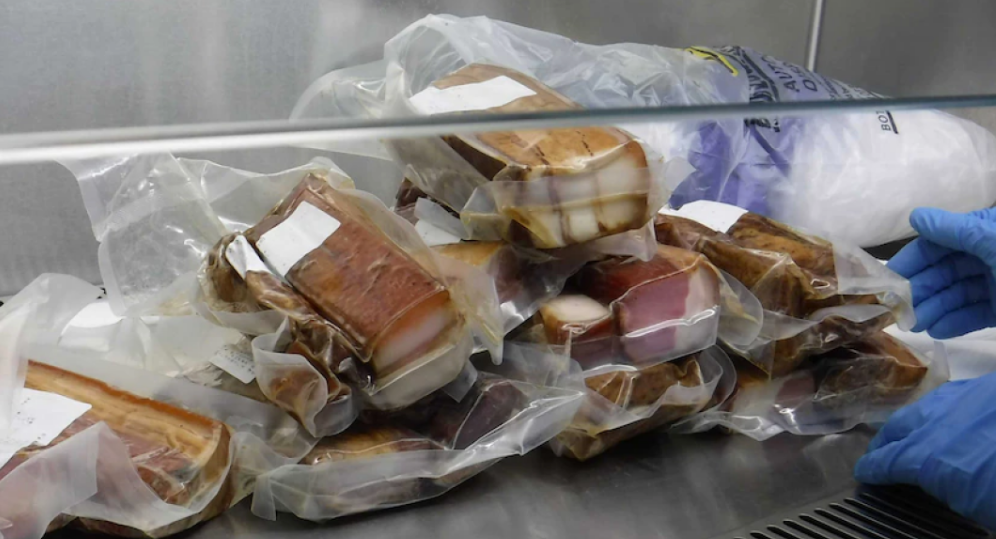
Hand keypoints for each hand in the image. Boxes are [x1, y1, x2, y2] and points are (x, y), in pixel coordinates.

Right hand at [855, 372, 995, 530]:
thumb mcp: (975, 502)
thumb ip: (947, 484)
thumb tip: (934, 477)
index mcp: (931, 454)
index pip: (890, 459)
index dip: (875, 468)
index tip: (865, 473)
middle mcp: (943, 420)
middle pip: (904, 426)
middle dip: (889, 441)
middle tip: (880, 454)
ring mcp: (970, 401)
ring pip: (931, 406)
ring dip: (917, 422)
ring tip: (913, 435)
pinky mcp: (992, 391)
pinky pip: (961, 398)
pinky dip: (949, 412)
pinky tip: (955, 420)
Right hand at [887, 207, 995, 338]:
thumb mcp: (993, 242)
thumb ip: (956, 230)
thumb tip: (916, 216)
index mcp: (983, 232)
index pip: (937, 243)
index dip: (911, 261)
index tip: (888, 280)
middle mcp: (986, 255)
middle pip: (943, 271)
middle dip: (920, 290)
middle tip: (898, 310)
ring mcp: (995, 283)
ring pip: (955, 294)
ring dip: (933, 309)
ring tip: (916, 326)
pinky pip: (973, 314)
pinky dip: (955, 322)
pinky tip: (938, 331)